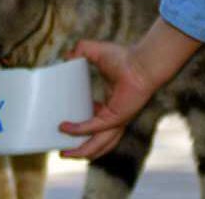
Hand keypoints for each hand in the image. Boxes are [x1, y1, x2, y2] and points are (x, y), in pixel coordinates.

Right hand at [59, 40, 157, 158]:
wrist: (142, 62)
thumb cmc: (125, 58)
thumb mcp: (95, 51)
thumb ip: (80, 50)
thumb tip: (67, 55)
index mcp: (110, 106)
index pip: (95, 124)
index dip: (81, 129)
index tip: (66, 128)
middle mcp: (114, 117)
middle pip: (97, 142)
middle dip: (79, 151)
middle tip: (63, 152)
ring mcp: (116, 120)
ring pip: (97, 144)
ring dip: (80, 151)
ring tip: (64, 154)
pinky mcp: (115, 118)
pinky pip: (94, 128)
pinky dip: (78, 130)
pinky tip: (65, 128)